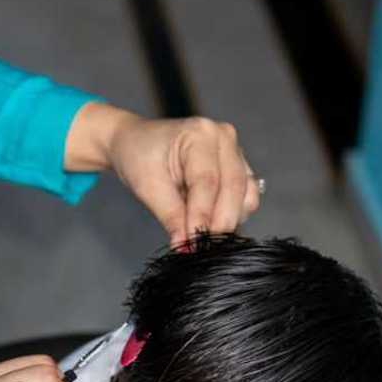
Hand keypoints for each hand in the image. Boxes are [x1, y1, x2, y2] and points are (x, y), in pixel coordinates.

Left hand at [65, 103, 261, 243]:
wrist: (135, 143)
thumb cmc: (138, 156)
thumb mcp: (147, 186)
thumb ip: (170, 216)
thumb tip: (186, 245)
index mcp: (199, 133)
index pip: (207, 181)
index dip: (202, 216)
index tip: (194, 243)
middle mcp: (223, 137)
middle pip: (232, 188)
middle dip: (219, 223)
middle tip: (202, 248)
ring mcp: (235, 151)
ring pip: (245, 195)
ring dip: (228, 220)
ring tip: (202, 235)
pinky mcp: (238, 168)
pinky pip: (245, 197)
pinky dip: (232, 215)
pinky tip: (210, 224)